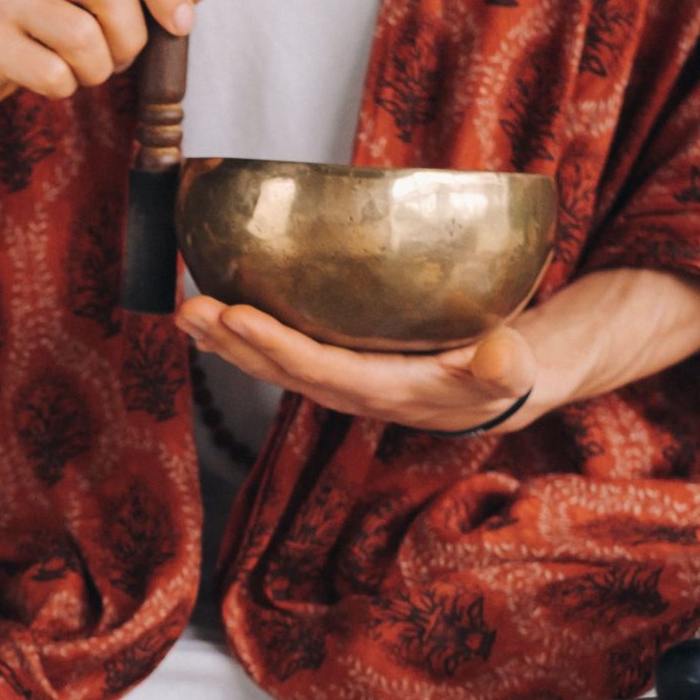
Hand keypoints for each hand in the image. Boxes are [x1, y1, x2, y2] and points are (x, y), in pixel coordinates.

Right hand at [0, 0, 227, 115]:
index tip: (182, 25)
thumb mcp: (96, 0)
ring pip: (84, 39)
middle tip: (119, 59)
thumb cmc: (40, 30)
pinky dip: (63, 89)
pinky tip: (48, 80)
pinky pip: (53, 74)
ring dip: (97, 71)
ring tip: (80, 71)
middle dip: (130, 39)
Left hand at [177, 297, 542, 434]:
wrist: (495, 388)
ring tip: (185, 311)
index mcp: (385, 390)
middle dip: (230, 341)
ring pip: (269, 362)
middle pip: (278, 369)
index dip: (274, 345)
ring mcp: (336, 378)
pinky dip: (240, 334)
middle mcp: (349, 389)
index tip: (235, 315)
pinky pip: (277, 351)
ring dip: (223, 339)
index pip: (318, 368)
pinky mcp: (332, 363)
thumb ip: (505, 365)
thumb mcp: (514, 369)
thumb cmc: (504, 371)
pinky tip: (209, 317)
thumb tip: (501, 356)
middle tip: (189, 309)